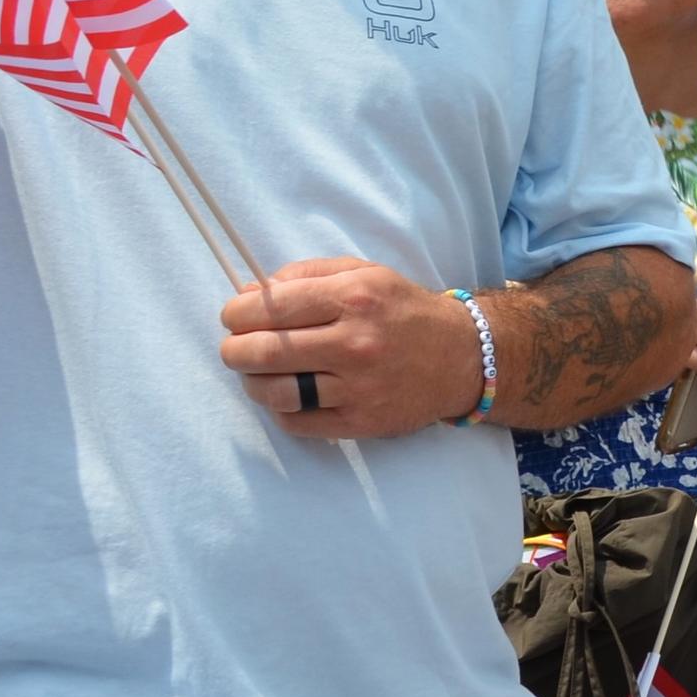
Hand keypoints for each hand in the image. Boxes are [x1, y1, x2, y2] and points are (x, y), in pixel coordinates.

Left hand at [216, 256, 483, 436]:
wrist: (463, 357)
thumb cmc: (404, 311)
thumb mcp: (365, 273)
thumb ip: (307, 276)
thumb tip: (251, 293)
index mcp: (354, 298)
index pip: (271, 307)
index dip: (237, 312)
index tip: (233, 316)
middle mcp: (356, 343)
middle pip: (264, 352)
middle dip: (234, 349)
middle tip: (235, 348)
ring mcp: (358, 387)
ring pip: (274, 392)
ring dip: (252, 382)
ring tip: (256, 373)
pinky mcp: (361, 422)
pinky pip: (297, 422)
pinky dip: (281, 409)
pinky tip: (289, 394)